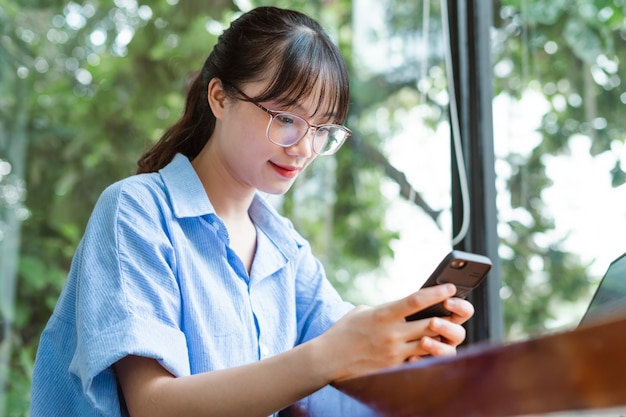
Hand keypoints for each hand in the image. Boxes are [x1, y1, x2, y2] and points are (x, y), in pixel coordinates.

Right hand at [316, 284, 473, 381]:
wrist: (329, 359)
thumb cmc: (345, 331)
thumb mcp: (363, 311)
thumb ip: (387, 309)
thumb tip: (405, 308)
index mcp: (383, 315)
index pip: (415, 301)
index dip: (436, 293)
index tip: (449, 286)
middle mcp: (392, 334)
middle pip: (431, 324)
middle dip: (448, 316)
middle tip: (456, 308)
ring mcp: (394, 353)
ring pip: (430, 343)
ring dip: (441, 335)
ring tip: (446, 327)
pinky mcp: (394, 367)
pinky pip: (419, 359)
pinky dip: (427, 352)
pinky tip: (431, 346)